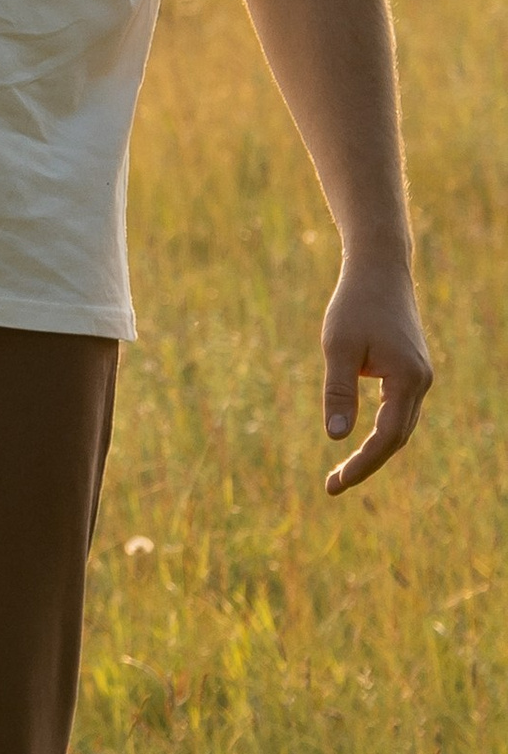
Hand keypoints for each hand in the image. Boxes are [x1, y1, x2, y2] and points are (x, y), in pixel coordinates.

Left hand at [320, 254, 433, 493]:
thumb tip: (336, 438)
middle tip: (332, 485)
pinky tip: (358, 440)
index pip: (386, 438)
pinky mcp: (410, 369)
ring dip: (374, 450)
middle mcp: (421, 381)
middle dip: (367, 464)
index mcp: (407, 379)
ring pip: (400, 426)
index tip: (336, 484)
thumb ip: (339, 392)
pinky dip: (380, 431)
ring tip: (341, 471)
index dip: (363, 465)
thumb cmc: (354, 304)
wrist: (379, 269)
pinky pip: (398, 410)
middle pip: (397, 438)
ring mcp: (419, 376)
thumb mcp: (338, 347)